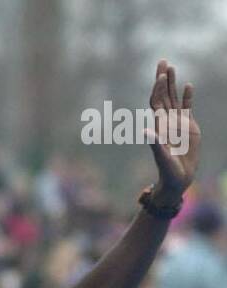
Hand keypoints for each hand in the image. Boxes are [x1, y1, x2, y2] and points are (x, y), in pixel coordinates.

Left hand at [147, 59, 199, 201]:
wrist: (178, 179)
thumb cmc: (168, 171)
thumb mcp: (162, 157)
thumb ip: (155, 144)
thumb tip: (146, 131)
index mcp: (160, 125)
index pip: (157, 102)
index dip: (158, 88)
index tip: (161, 76)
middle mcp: (167, 121)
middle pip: (164, 95)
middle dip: (163, 78)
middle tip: (162, 61)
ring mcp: (177, 122)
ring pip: (174, 98)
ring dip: (173, 83)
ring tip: (171, 67)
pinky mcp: (188, 127)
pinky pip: (187, 108)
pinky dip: (187, 97)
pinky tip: (188, 85)